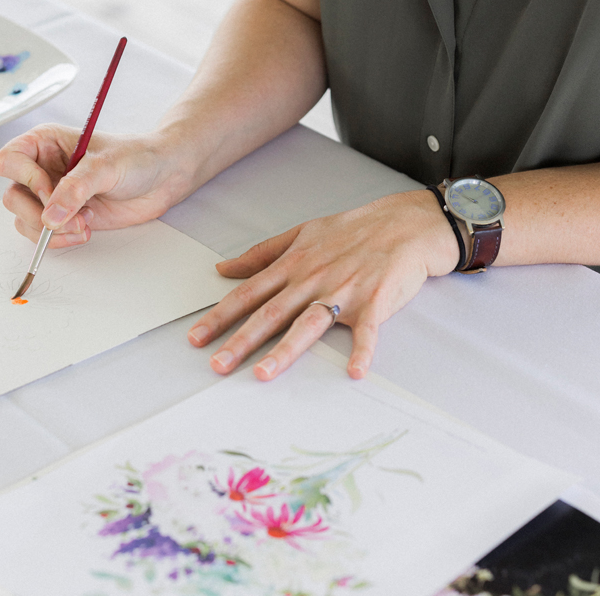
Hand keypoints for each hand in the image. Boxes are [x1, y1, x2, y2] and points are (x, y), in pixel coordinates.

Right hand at [0, 124, 186, 248]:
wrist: (162, 177)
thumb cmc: (136, 157)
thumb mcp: (106, 166)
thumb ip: (76, 189)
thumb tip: (50, 216)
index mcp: (45, 142)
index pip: (9, 160)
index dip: (26, 179)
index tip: (50, 191)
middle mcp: (42, 168)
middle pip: (12, 196)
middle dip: (39, 213)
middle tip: (70, 216)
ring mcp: (50, 194)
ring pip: (24, 219)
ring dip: (52, 231)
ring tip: (85, 223)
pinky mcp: (62, 217)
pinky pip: (42, 235)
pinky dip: (59, 239)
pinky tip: (86, 229)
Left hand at [187, 189, 458, 380]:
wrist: (403, 224)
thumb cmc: (352, 230)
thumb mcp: (302, 234)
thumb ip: (261, 254)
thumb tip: (224, 267)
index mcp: (294, 265)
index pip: (249, 293)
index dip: (221, 316)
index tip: (196, 338)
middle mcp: (312, 279)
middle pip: (271, 313)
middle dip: (242, 340)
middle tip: (217, 365)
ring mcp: (343, 291)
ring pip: (309, 324)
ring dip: (286, 350)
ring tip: (264, 374)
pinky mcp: (375, 302)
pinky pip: (368, 330)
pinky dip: (363, 350)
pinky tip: (354, 371)